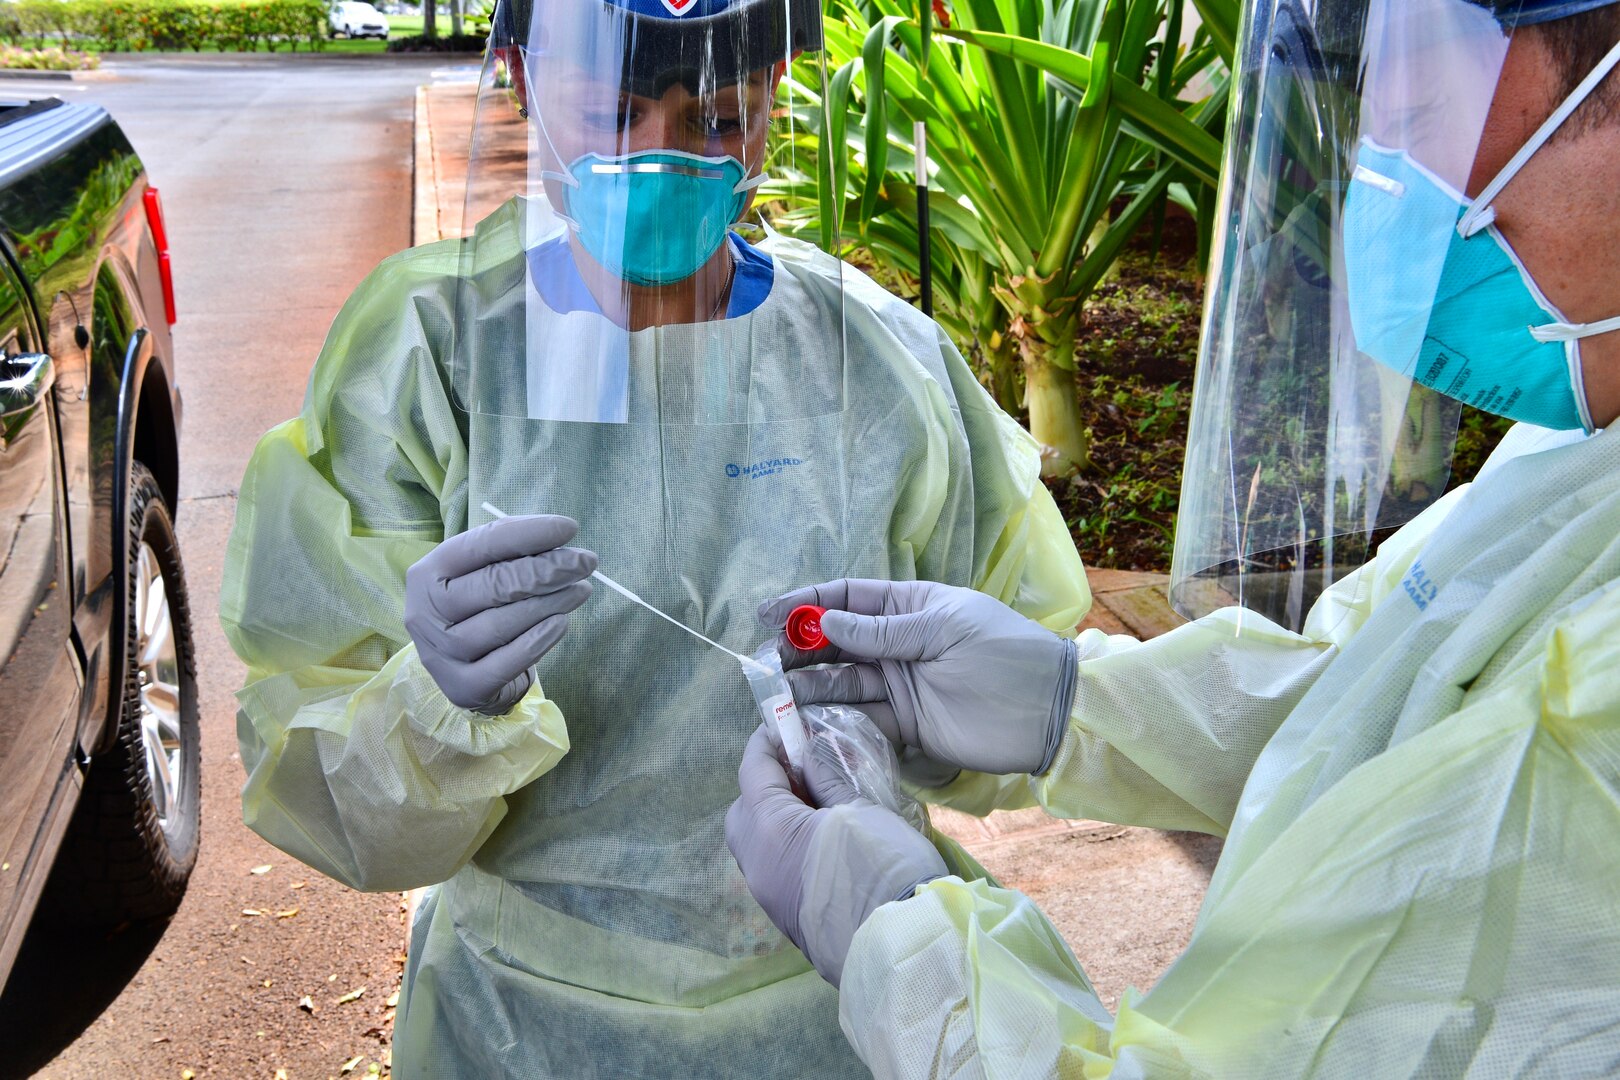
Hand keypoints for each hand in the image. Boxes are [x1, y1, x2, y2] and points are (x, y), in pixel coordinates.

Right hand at [405, 514, 596, 715]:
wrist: (466, 669)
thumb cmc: (480, 608)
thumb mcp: (483, 573)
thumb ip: (512, 552)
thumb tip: (559, 536)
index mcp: (429, 572)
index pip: (481, 545)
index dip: (528, 534)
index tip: (569, 529)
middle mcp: (425, 613)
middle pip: (493, 585)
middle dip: (547, 570)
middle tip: (585, 562)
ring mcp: (441, 654)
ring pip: (502, 624)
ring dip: (550, 604)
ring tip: (580, 590)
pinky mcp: (462, 687)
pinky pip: (507, 662)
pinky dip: (538, 640)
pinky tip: (562, 623)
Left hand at [725, 725, 945, 986]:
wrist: (901, 946)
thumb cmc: (883, 868)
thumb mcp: (861, 808)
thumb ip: (828, 777)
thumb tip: (810, 753)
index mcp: (769, 828)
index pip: (753, 769)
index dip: (769, 742)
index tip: (788, 724)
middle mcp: (757, 862)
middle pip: (744, 809)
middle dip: (767, 783)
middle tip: (807, 769)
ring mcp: (769, 895)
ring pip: (756, 842)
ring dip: (778, 816)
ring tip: (821, 804)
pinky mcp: (787, 916)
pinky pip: (773, 867)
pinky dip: (787, 844)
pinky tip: (824, 839)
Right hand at [760, 579, 1077, 774]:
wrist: (1050, 712)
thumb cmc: (1005, 655)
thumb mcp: (944, 629)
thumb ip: (883, 630)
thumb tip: (825, 619)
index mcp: (910, 606)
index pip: (847, 599)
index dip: (806, 604)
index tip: (769, 614)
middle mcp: (899, 644)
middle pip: (835, 643)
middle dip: (797, 649)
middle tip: (764, 662)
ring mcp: (900, 685)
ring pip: (841, 682)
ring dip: (806, 686)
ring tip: (774, 693)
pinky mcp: (906, 724)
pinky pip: (859, 718)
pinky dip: (832, 719)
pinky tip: (804, 720)